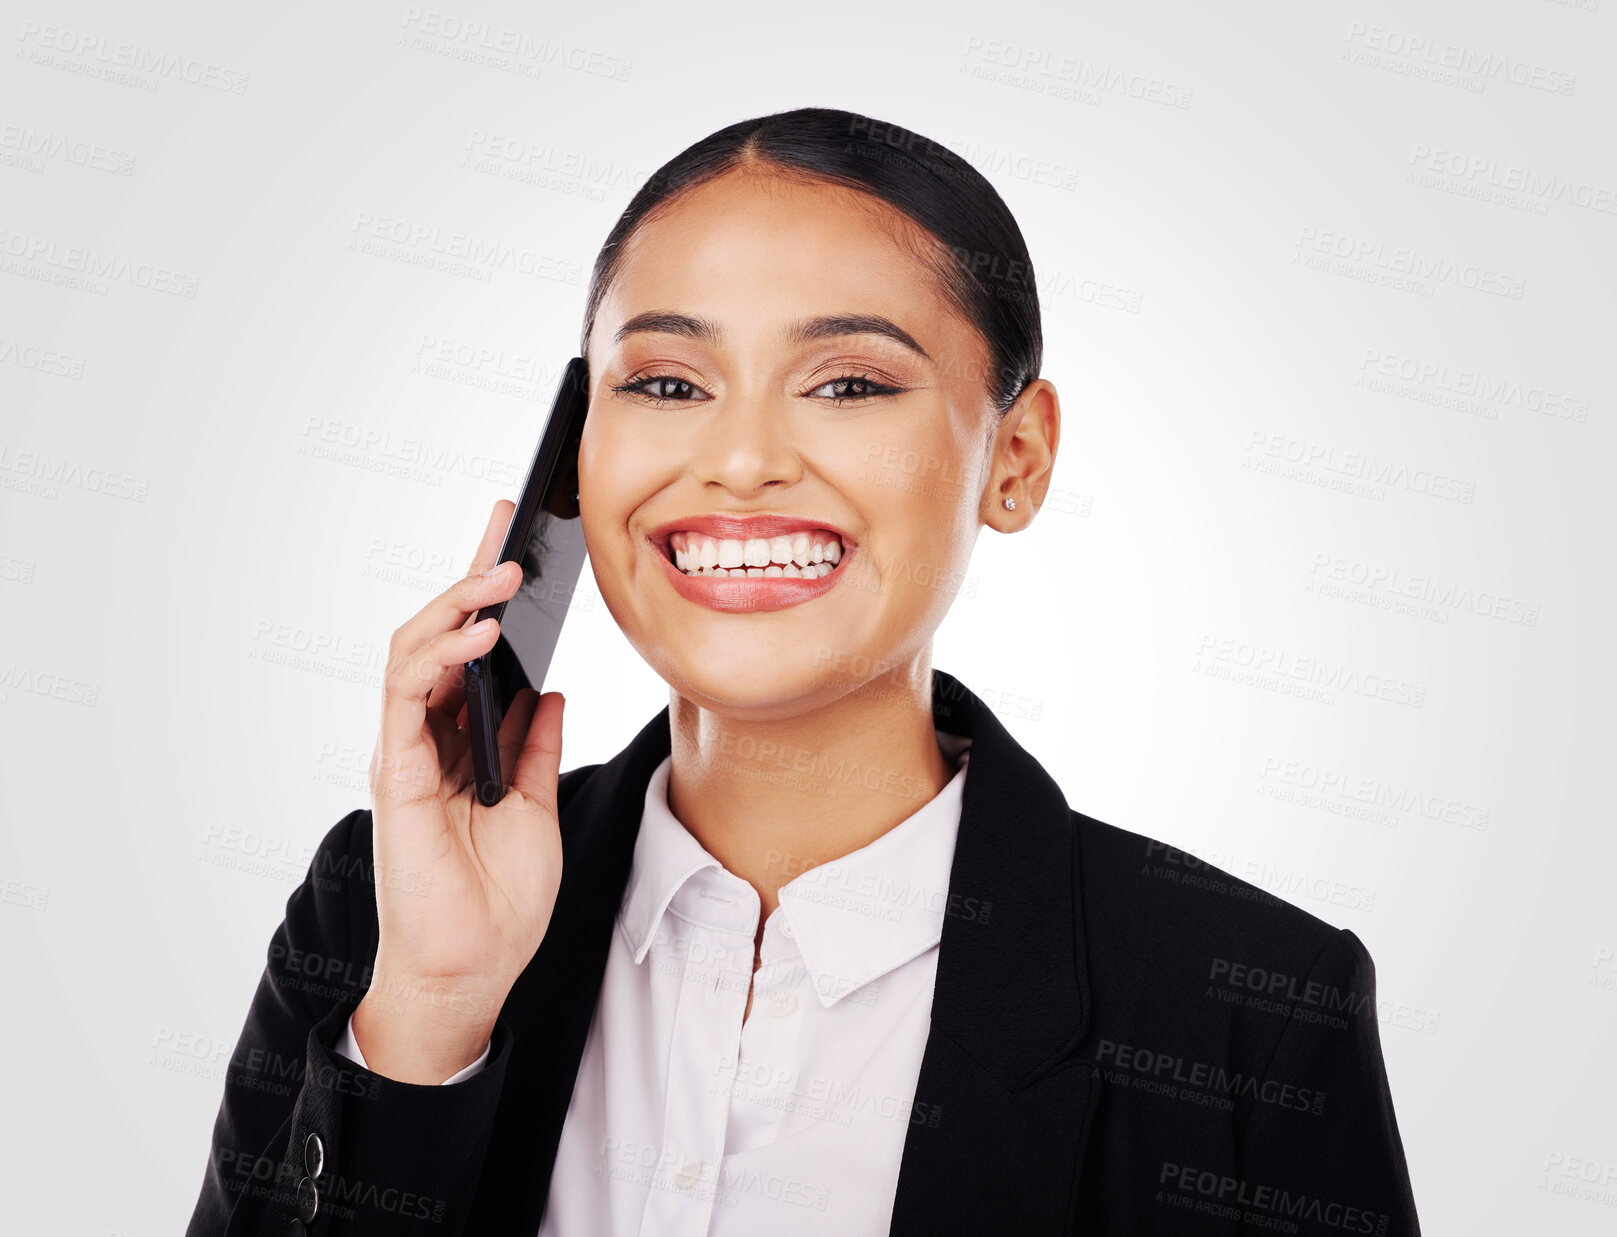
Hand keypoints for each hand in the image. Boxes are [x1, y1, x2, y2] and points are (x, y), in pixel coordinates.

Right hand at [353, 500, 565, 1082]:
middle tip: (507, 531)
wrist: (473, 971)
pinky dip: (439, 657)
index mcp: (457, 741)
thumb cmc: (496, 901)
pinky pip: (405, 697)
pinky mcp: (395, 774)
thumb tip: (549, 690)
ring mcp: (404, 753)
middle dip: (469, 578)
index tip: (513, 541)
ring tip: (502, 576)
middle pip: (437, 636)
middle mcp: (423, 738)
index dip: (484, 594)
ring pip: (414, 652)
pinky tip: (479, 634)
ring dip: (458, 606)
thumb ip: (532, 747)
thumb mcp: (534, 808)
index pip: (468, 651)